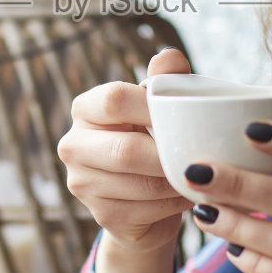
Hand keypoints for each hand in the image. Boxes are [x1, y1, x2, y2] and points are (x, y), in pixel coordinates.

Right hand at [57, 47, 193, 254]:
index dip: (152, 107)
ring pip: (141, 184)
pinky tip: (186, 194)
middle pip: (126, 150)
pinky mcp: (101, 215)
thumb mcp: (160, 109)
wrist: (146, 201)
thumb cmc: (153, 142)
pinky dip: (174, 203)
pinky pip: (147, 209)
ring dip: (177, 181)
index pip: (114, 100)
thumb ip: (165, 80)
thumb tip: (170, 57)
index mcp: (85, 109)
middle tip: (197, 154)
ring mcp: (82, 184)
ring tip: (198, 174)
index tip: (181, 116)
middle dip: (168, 155)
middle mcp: (73, 145)